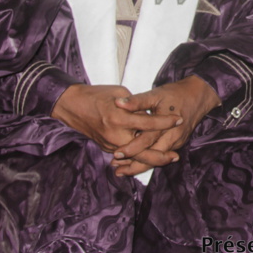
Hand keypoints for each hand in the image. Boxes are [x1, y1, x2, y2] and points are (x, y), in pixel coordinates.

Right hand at [51, 84, 182, 152]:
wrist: (72, 105)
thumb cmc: (98, 95)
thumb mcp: (120, 93)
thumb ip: (137, 105)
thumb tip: (150, 115)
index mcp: (120, 117)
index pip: (148, 122)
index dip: (165, 121)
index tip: (180, 119)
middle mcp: (114, 134)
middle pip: (142, 150)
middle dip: (159, 156)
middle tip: (175, 156)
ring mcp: (109, 143)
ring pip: (134, 156)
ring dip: (150, 159)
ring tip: (168, 158)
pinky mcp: (105, 147)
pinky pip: (125, 155)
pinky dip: (138, 157)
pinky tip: (151, 157)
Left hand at [109, 76, 220, 175]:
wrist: (199, 94)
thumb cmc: (176, 93)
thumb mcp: (156, 94)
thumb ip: (137, 101)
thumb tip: (118, 103)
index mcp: (167, 125)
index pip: (146, 141)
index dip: (131, 149)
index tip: (116, 153)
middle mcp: (174, 137)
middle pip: (153, 157)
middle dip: (134, 165)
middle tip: (116, 169)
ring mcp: (178, 141)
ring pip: (158, 159)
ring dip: (141, 165)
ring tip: (122, 169)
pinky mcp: (179, 143)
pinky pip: (163, 155)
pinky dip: (150, 160)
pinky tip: (136, 162)